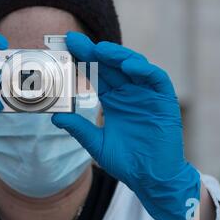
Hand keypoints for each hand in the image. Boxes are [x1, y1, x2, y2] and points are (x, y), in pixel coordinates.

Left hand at [52, 32, 199, 219]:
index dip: (83, 60)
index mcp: (114, 99)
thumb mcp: (97, 144)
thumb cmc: (127, 161)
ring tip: (99, 50)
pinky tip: (128, 67)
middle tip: (75, 41)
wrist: (151, 179)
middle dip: (94, 51)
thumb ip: (79, 129)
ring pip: (133, 66)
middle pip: (112, 65)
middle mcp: (130, 92)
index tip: (66, 47)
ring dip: (117, 56)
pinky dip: (144, 70)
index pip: (97, 73)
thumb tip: (55, 117)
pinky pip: (156, 79)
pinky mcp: (164, 101)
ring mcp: (147, 95)